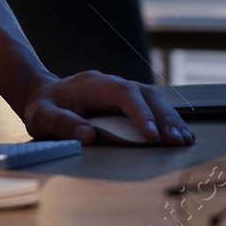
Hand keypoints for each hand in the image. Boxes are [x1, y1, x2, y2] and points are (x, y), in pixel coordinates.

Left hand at [19, 71, 194, 145]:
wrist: (42, 95)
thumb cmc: (42, 107)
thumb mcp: (42, 117)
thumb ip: (63, 125)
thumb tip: (88, 136)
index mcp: (92, 84)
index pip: (122, 92)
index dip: (139, 111)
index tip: (151, 134)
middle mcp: (110, 84)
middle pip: (144, 94)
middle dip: (162, 117)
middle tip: (175, 141)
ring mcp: (120, 91)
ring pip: (152, 99)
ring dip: (169, 119)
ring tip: (183, 141)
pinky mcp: (126, 102)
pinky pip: (151, 107)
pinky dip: (166, 120)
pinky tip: (180, 135)